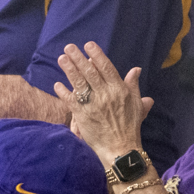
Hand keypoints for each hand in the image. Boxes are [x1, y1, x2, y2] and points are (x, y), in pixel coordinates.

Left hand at [52, 42, 150, 164]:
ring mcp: (93, 105)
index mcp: (119, 90)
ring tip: (62, 58)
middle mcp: (105, 95)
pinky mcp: (82, 115)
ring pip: (79, 83)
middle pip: (90, 72)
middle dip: (78, 58)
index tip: (88, 45)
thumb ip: (133, 86)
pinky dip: (63, 92)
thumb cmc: (129, 127)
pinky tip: (57, 84)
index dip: (96, 55)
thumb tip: (135, 70)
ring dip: (69, 70)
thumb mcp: (137, 105)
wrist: (120, 148)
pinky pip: (71, 100)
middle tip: (69, 47)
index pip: (106, 68)